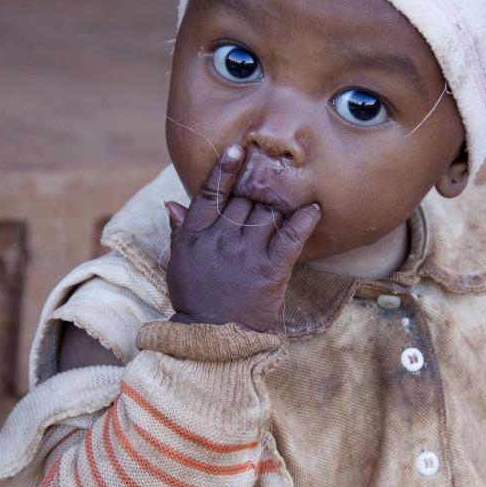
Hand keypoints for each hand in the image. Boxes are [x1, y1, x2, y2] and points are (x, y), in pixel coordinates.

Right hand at [164, 143, 320, 331]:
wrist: (212, 337)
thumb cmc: (195, 297)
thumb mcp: (178, 262)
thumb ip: (180, 229)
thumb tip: (171, 202)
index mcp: (196, 234)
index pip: (211, 193)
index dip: (224, 169)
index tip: (238, 149)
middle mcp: (221, 238)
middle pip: (244, 199)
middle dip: (259, 183)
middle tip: (273, 170)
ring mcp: (246, 253)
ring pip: (267, 212)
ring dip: (280, 199)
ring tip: (293, 188)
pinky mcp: (270, 270)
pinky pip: (290, 237)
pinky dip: (304, 221)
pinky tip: (314, 209)